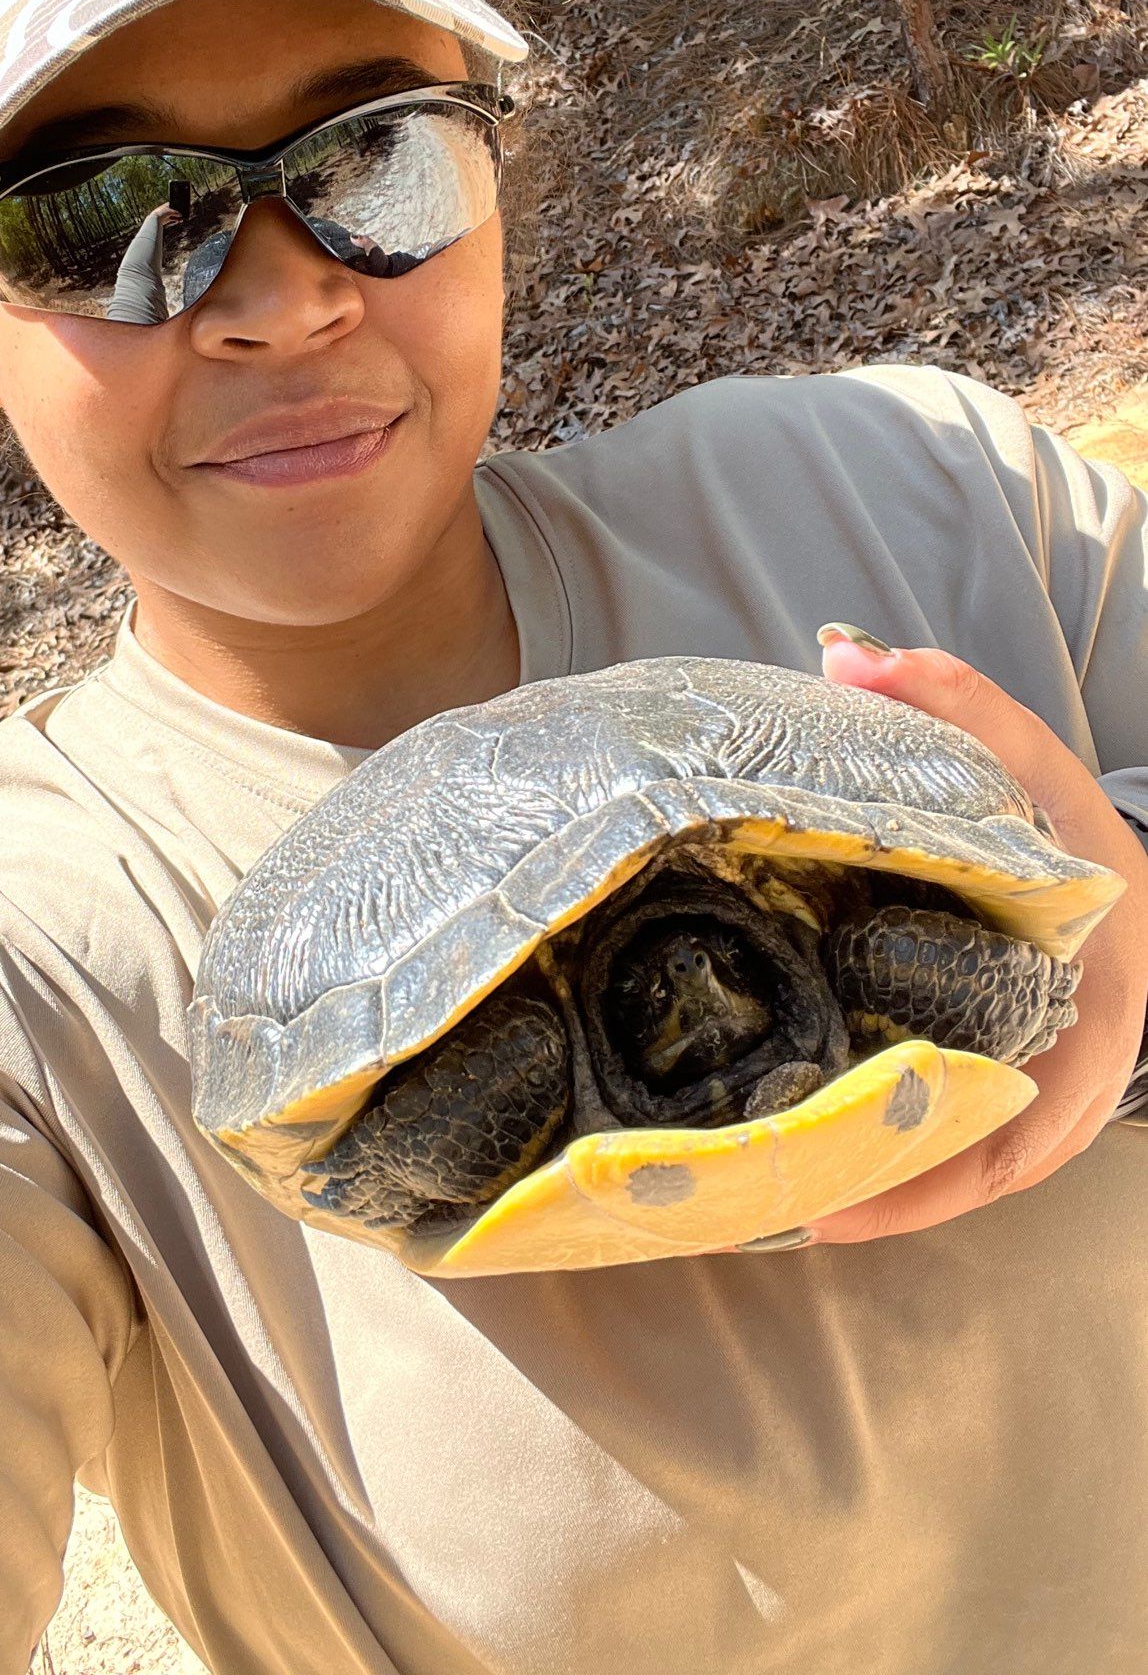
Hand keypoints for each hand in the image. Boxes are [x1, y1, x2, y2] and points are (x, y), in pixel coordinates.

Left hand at [803, 632, 1147, 1246]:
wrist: (1133, 886)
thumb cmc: (1085, 836)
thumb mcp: (1038, 766)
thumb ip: (956, 705)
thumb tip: (849, 657)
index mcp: (1091, 1023)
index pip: (1018, 1138)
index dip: (928, 1182)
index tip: (838, 1204)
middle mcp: (1065, 1085)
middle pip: (964, 1173)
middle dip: (873, 1200)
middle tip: (766, 1209)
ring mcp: (1035, 1098)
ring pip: (947, 1169)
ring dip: (865, 1191)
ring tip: (757, 1201)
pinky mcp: (997, 1087)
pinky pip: (940, 1143)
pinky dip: (879, 1160)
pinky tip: (798, 1161)